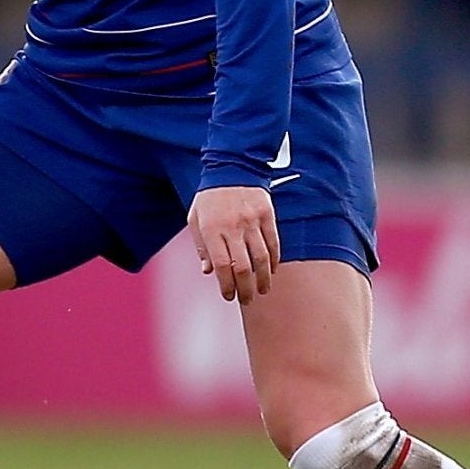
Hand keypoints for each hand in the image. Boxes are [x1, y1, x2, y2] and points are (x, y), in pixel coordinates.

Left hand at [187, 185, 280, 301]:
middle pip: (243, 267)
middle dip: (246, 288)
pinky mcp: (267, 215)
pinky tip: (271, 271)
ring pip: (262, 258)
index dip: (226, 285)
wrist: (231, 169)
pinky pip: (274, 243)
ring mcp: (252, 221)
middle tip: (247, 299)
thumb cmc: (210, 199)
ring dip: (263, 279)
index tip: (229, 296)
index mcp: (211, 229)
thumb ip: (201, 247)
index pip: (221, 265)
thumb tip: (208, 272)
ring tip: (262, 290)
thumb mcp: (195, 220)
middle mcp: (232, 227)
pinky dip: (274, 260)